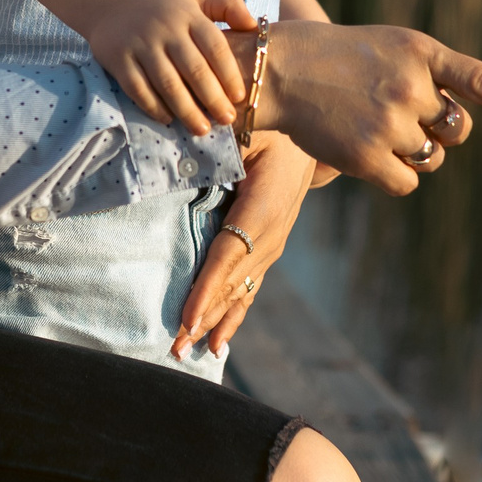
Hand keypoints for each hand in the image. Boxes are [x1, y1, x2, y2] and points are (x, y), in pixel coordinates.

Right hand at [88, 0, 255, 128]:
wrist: (111, 1)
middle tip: (226, 120)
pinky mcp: (118, 59)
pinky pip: (138, 89)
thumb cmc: (164, 7)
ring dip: (187, 110)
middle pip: (194, 69)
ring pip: (167, 83)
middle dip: (213, 98)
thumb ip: (227, 5)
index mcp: (188, 14)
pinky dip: (154, 107)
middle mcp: (165, 28)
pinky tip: (169, 120)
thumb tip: (252, 24)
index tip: (239, 97)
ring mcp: (140, 44)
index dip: (229, 74)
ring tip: (202, 129)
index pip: (215, 46)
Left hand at [174, 129, 312, 360]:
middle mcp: (271, 235)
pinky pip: (248, 290)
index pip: (228, 252)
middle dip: (203, 317)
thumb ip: (216, 151)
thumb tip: (177, 159)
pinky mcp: (268, 252)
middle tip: (175, 347)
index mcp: (265, 206)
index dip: (207, 287)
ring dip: (214, 323)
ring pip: (241, 292)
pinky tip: (218, 342)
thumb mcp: (246, 132)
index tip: (188, 318)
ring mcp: (272, 247)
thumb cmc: (269, 128)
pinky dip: (231, 316)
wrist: (306, 140)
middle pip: (232, 283)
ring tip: (189, 352)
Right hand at [240, 21, 481, 196]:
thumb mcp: (389, 48)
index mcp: (422, 52)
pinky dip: (392, 174)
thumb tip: (455, 130)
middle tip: (399, 114)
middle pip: (457, 130)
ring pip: (431, 158)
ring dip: (410, 151)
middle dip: (439, 130)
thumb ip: (427, 76)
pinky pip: (407, 181)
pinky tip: (362, 151)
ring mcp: (391, 122)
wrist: (278, 71)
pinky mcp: (369, 156)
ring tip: (369, 125)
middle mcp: (412, 86)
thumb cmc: (336, 58)